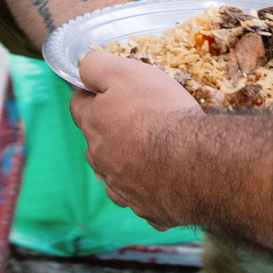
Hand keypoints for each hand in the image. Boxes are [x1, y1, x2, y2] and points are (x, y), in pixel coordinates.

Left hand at [70, 52, 202, 226]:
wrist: (193, 162)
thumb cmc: (159, 112)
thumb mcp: (125, 73)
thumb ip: (96, 66)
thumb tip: (81, 65)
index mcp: (94, 125)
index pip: (78, 106)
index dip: (90, 95)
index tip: (103, 91)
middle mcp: (101, 160)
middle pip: (97, 142)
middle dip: (110, 131)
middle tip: (137, 120)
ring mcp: (123, 188)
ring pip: (116, 175)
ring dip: (127, 164)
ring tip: (151, 155)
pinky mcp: (147, 208)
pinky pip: (144, 199)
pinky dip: (151, 191)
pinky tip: (167, 183)